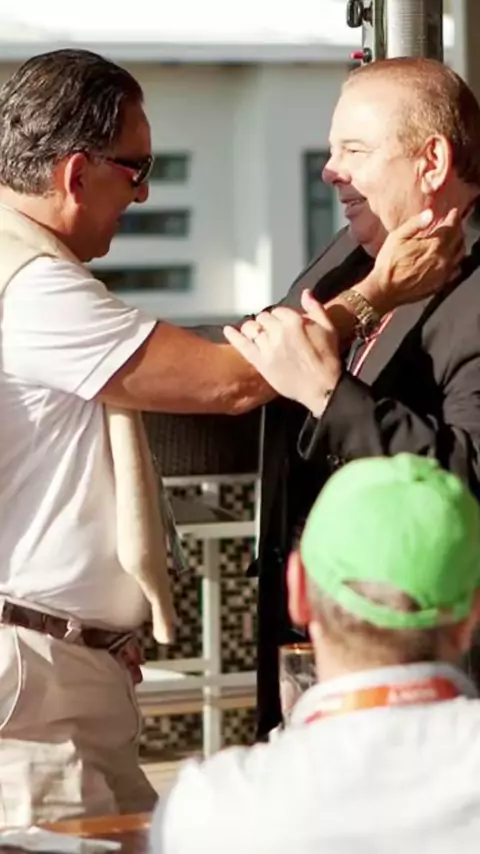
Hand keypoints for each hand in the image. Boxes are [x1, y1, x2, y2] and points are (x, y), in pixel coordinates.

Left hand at [224, 303, 341, 415]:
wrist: (322, 388)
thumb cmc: (327, 360)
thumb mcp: (329, 329)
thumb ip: (315, 308)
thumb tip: (305, 293)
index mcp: (295, 321)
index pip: (278, 310)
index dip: (280, 317)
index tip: (283, 324)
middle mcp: (279, 332)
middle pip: (263, 318)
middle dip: (267, 323)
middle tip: (272, 332)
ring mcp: (267, 347)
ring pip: (251, 328)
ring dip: (252, 329)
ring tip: (256, 333)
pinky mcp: (260, 362)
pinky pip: (242, 345)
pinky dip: (234, 336)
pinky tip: (228, 330)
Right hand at [359, 207, 464, 312]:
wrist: (385, 290)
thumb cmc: (389, 264)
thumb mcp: (397, 237)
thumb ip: (415, 224)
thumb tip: (430, 213)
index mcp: (434, 245)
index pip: (452, 226)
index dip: (453, 217)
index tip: (453, 212)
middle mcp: (443, 258)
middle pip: (458, 239)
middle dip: (457, 229)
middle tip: (454, 223)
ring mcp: (444, 273)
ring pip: (460, 254)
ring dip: (459, 243)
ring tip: (455, 238)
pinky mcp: (441, 283)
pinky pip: (456, 269)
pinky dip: (456, 260)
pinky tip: (452, 258)